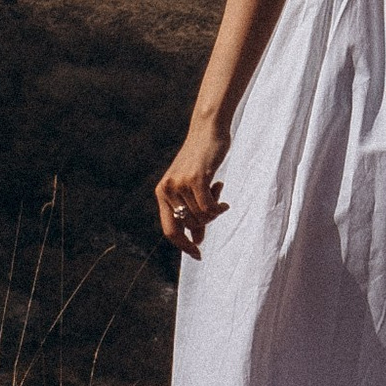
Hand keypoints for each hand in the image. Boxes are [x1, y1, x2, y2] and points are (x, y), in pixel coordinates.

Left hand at [155, 125, 227, 260]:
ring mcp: (179, 184)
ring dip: (214, 210)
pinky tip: (223, 195)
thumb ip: (191, 212)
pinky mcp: (195, 179)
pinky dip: (218, 207)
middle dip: (206, 222)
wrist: (208, 130)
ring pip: (201, 217)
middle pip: (189, 226)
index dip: (183, 245)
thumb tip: (196, 240)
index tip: (198, 254)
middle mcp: (167, 189)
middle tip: (216, 204)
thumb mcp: (193, 188)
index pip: (169, 230)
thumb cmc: (202, 159)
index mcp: (162, 192)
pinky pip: (209, 208)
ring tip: (218, 190)